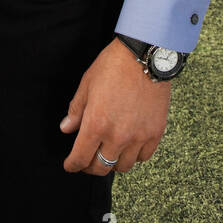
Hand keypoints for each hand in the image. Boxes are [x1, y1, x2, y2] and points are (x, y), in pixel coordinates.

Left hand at [60, 37, 170, 174]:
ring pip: (123, 166)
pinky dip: (134, 155)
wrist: (144, 55)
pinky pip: (143, 157)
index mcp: (96, 124)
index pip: (80, 158)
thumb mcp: (87, 84)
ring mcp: (138, 136)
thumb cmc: (113, 66)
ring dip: (113, 162)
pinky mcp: (155, 132)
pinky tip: (129, 146)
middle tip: (87, 161)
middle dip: (90, 167)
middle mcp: (117, 136)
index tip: (70, 165)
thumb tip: (66, 128)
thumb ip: (76, 111)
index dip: (73, 165)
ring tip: (109, 152)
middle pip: (101, 168)